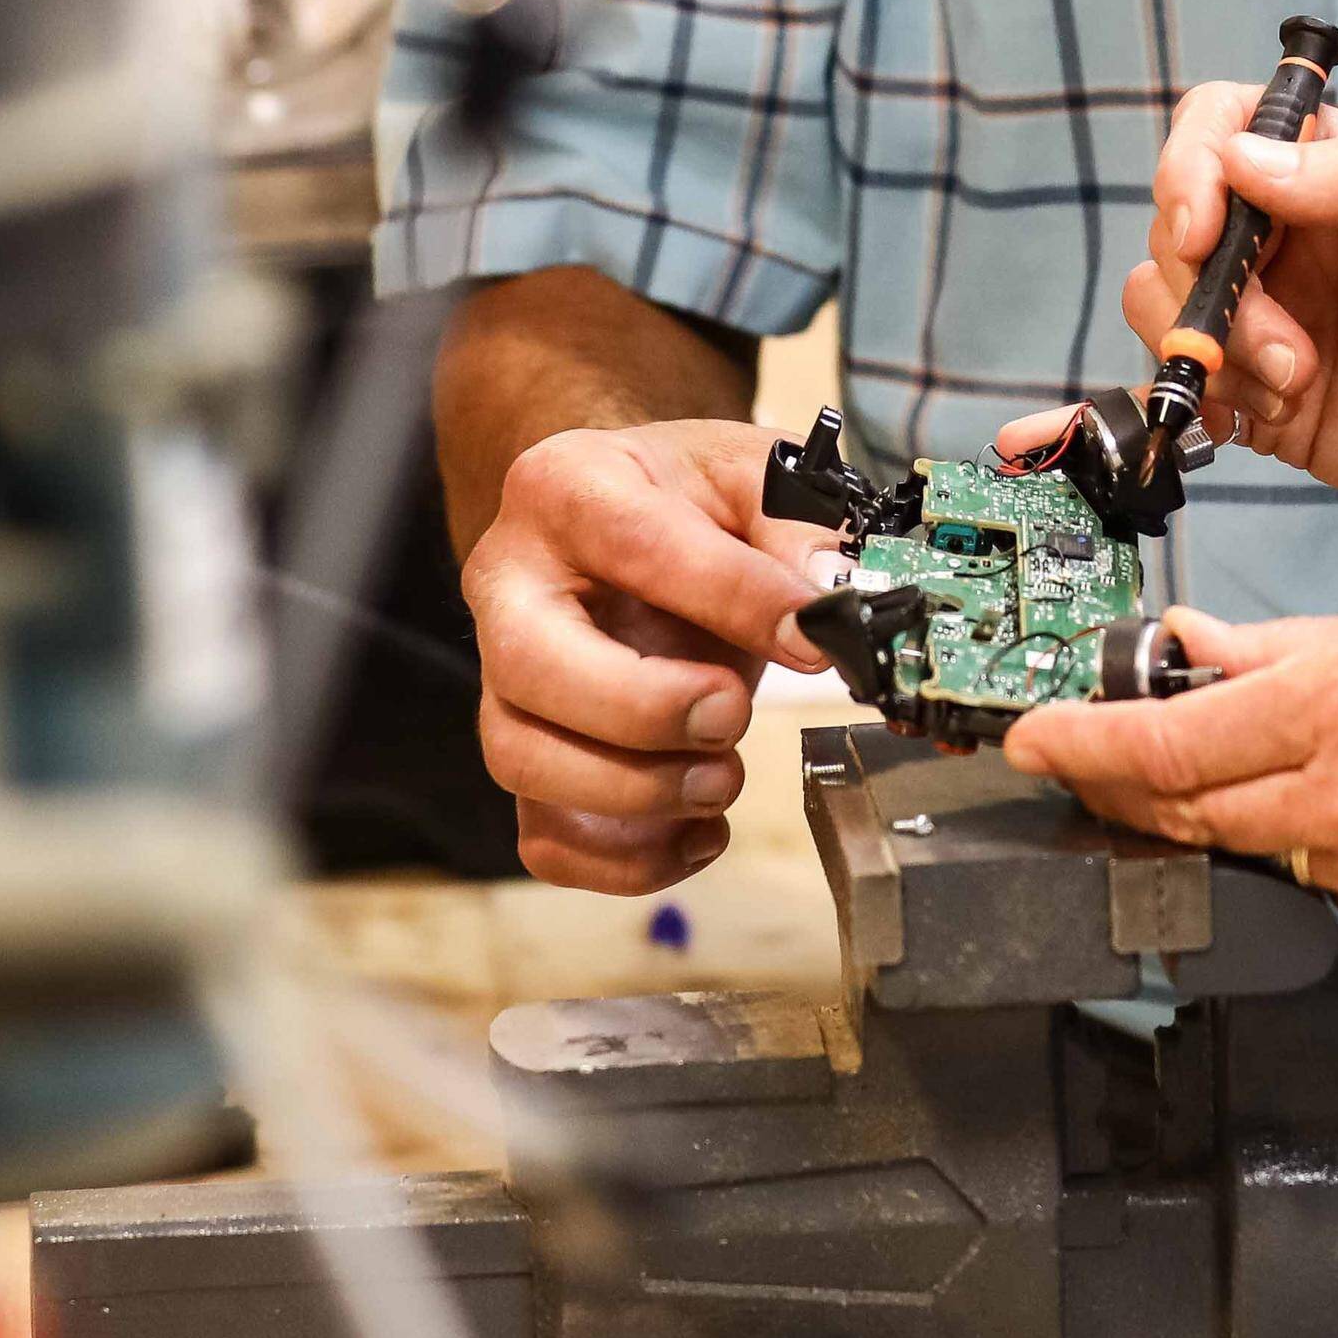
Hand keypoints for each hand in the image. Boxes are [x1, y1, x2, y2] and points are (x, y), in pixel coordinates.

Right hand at [463, 414, 843, 894]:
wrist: (626, 525)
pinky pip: (545, 838)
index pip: (635, 545)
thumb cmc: (684, 502)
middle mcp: (509, 585)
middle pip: (532, 666)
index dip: (731, 598)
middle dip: (645, 710)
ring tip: (722, 776)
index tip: (812, 640)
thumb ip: (796, 528)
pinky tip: (700, 830)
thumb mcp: (750, 478)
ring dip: (637, 791)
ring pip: (523, 758)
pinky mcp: (529, 754)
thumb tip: (833, 600)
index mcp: (567, 488)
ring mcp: (504, 680)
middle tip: (733, 715)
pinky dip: (629, 859)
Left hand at [1002, 604, 1337, 959]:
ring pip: (1253, 854)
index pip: (1162, 744)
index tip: (1029, 739)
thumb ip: (1284, 648)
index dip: (1077, 746)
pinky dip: (1315, 852)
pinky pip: (1330, 891)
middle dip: (1120, 788)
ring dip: (1218, 815)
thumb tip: (1193, 647)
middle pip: (1183, 812)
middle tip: (1083, 757)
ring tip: (1225, 768)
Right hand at [1098, 90, 1337, 560]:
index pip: (1229, 125)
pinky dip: (1204, 398)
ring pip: (1165, 299)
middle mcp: (1301, 239)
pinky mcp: (1267, 400)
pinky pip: (1185, 380)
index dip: (1194, 164)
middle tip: (1287, 342)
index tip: (1206, 226)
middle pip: (1181, 219)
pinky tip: (1273, 417)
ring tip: (1297, 384)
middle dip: (1209, 281)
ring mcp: (1279, 320)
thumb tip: (1244, 155)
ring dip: (1212, 345)